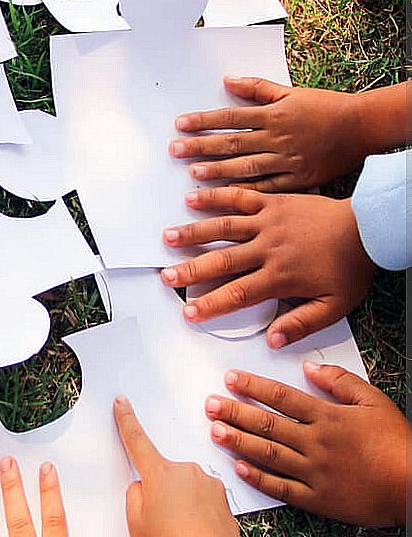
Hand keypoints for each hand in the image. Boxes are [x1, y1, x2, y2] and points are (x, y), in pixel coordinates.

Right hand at [114, 396, 239, 536]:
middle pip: (162, 473)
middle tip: (158, 523)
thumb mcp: (136, 523)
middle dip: (158, 492)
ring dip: (179, 504)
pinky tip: (196, 533)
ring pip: (183, 488)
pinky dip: (197, 513)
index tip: (122, 402)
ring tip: (180, 534)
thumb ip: (135, 496)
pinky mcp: (224, 497)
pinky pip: (202, 500)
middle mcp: (185, 470)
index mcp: (159, 473)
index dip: (126, 420)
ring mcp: (207, 482)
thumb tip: (144, 486)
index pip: (136, 440)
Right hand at [161, 188, 374, 348]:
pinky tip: (191, 197)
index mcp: (280, 276)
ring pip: (223, 228)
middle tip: (167, 278)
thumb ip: (302, 324)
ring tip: (167, 237)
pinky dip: (215, 196)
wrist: (370, 226)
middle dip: (191, 271)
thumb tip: (273, 340)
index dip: (211, 304)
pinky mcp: (272, 202)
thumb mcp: (335, 306)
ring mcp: (268, 222)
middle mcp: (268, 249)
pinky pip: (239, 198)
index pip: (238, 293)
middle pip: (222, 261)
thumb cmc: (352, 266)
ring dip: (192, 233)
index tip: (189, 311)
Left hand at [170, 77, 368, 191]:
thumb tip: (228, 81)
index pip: (230, 117)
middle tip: (175, 150)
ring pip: (246, 166)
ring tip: (194, 172)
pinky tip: (225, 195)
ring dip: (218, 170)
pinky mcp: (297, 179)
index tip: (180, 124)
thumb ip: (257, 89)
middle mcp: (277, 138)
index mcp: (273, 115)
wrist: (362, 127)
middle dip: (201, 146)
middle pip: (232, 143)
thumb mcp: (291, 93)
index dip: (203, 121)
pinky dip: (247, 191)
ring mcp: (287, 160)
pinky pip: (268, 187)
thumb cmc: (325, 108)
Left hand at [205, 364, 407, 527]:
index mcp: (328, 417)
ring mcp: (314, 472)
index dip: (253, 386)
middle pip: (267, 424)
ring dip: (239, 441)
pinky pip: (281, 488)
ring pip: (268, 453)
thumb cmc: (398, 444)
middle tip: (210, 405)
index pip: (282, 397)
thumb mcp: (375, 402)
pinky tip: (238, 468)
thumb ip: (340, 382)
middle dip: (235, 412)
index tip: (230, 379)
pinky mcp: (317, 499)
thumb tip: (309, 368)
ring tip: (214, 431)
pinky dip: (258, 478)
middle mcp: (316, 443)